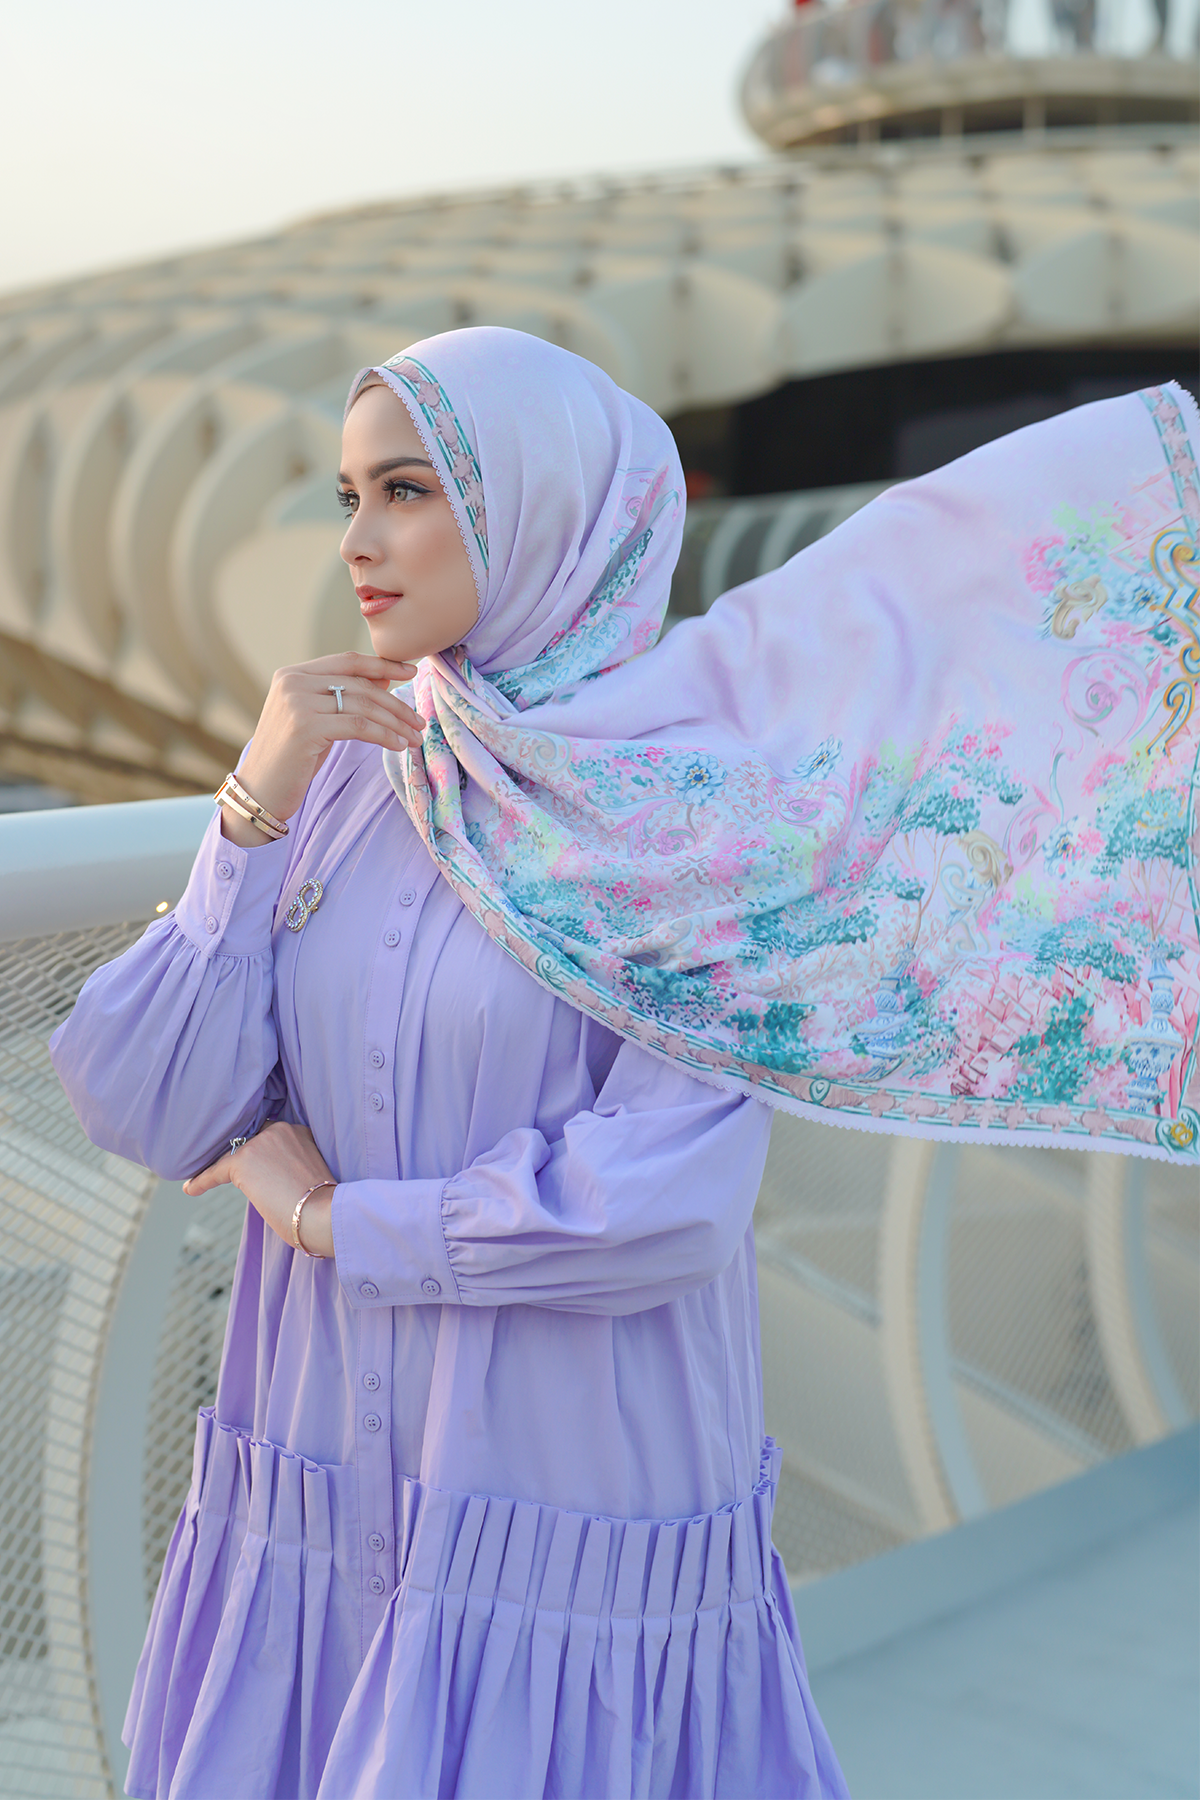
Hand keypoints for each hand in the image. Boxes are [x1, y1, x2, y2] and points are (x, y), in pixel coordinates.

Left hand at [183, 1122, 336, 1258]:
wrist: (323, 1212)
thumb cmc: (323, 1203)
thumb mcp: (310, 1172)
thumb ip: (291, 1164)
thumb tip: (271, 1180)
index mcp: (299, 1131)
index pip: (270, 1136)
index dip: (260, 1150)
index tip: (254, 1163)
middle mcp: (279, 1130)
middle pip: (249, 1141)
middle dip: (240, 1155)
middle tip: (231, 1171)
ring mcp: (260, 1144)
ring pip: (232, 1155)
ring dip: (221, 1169)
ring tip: (205, 1179)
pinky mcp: (243, 1161)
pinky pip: (216, 1170)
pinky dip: (202, 1180)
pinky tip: (190, 1188)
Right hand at [221, 651, 423, 847]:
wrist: (260, 792)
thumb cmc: (291, 758)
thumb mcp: (317, 719)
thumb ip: (341, 697)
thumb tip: (384, 678)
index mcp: (292, 674)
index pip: (347, 661)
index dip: (382, 664)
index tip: (411, 671)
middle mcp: (292, 682)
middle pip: (359, 684)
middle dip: (395, 703)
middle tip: (418, 720)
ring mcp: (297, 703)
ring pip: (362, 705)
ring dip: (395, 722)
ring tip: (414, 736)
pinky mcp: (305, 727)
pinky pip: (358, 726)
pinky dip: (384, 735)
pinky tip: (398, 745)